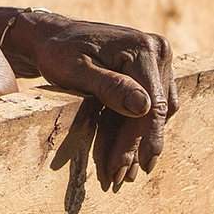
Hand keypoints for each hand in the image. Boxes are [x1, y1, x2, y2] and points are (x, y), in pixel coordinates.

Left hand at [9, 10, 176, 187]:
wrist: (53, 35)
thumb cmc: (58, 53)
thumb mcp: (76, 71)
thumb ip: (109, 86)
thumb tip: (144, 107)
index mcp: (141, 49)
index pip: (150, 106)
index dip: (137, 142)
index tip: (121, 170)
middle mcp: (158, 50)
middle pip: (157, 110)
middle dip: (138, 146)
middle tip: (121, 177)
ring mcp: (159, 58)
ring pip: (159, 110)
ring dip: (142, 139)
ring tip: (124, 168)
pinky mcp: (154, 67)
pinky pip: (156, 103)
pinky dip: (140, 125)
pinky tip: (125, 145)